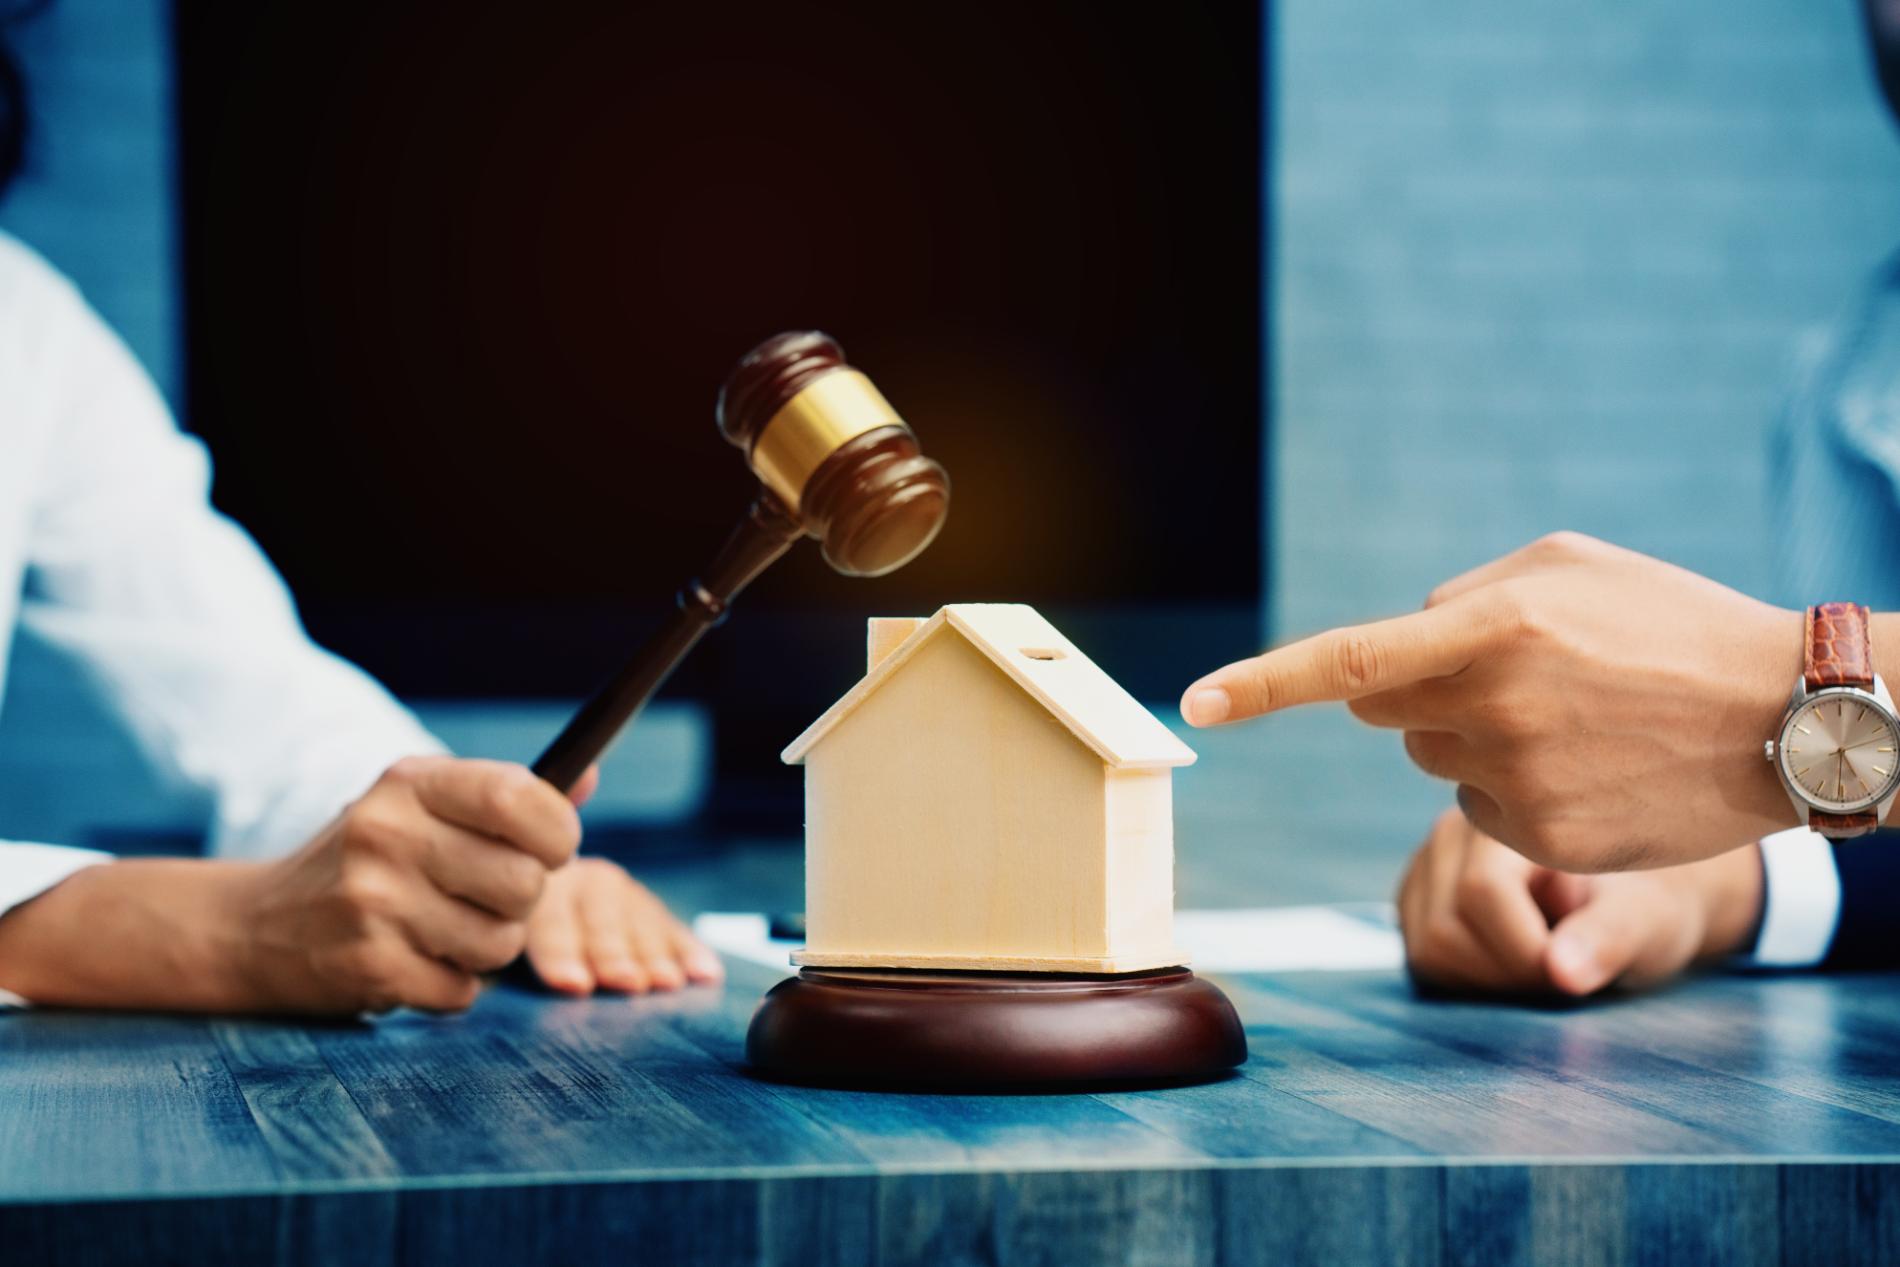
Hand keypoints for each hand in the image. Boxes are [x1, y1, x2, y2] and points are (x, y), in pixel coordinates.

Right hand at [227, 756, 586, 1012]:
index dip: (558, 831)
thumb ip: (508, 796)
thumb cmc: (369, 861)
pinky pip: (464, 991)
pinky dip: (453, 986)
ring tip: (446, 931)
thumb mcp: (423, 807)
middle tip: (487, 897)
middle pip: (526, 881)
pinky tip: (416, 961)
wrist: (255, 927)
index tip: (553, 847)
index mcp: (410, 784)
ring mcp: (373, 903)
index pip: (519, 798)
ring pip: (502, 943)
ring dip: (489, 948)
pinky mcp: (367, 966)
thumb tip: (590, 772)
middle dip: (523, 900)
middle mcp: (388, 835)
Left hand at [523, 857, 723, 994]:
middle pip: (601, 920)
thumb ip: (518, 966)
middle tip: (628, 983)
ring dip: (656, 956)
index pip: (549, 923)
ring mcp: (624, 892)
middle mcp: (584, 883)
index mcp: (538, 894)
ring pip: (642, 921)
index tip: (573, 985)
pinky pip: (676, 929)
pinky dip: (692, 952)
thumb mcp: (510, 946)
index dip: (560, 955)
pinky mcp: (653, 909)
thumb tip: (527, 991)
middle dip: (615, 954)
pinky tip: (706, 974)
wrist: (553, 901)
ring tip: (666, 983)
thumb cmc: (523, 942)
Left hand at [1182, 532, 1804, 871]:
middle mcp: (1492, 709)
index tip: (1195, 706)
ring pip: (1428, 761)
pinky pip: (1475, 807)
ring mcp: (1515, 782)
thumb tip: (1396, 644)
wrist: (1786, 718)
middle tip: (1508, 671)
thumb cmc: (1670, 623)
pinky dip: (1509, 786)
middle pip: (1380, 713)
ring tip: (1569, 718)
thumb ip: (1464, 591)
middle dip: (1414, 691)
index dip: (1264, 683)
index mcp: (1494, 627)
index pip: (1348, 661)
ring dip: (1467, 737)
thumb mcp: (1569, 564)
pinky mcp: (1539, 838)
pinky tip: (1584, 766)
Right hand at [1398, 808, 1763, 995]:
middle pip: (1446, 928)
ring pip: (1428, 947)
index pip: (1480, 892)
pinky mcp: (1416, 903)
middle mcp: (1450, 833)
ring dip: (1491, 977)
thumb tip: (1562, 973)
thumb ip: (1608, 940)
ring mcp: (1424, 868)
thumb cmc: (1647, 904)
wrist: (1632, 899)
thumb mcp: (1648, 920)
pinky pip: (1424, 959)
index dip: (1527, 950)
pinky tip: (1516, 961)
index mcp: (1505, 812)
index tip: (1578, 966)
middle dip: (1510, 970)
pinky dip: (1473, 978)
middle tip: (1566, 966)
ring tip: (1544, 959)